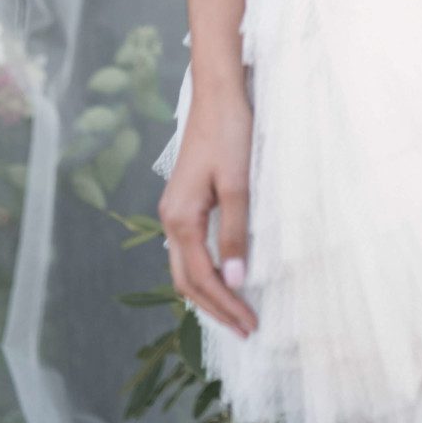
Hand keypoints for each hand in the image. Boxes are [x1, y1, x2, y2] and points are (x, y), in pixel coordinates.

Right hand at [158, 87, 259, 336]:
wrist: (218, 92)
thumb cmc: (230, 132)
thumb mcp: (239, 183)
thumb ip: (236, 233)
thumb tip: (236, 280)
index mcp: (180, 218)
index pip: (202, 278)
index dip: (226, 305)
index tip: (251, 325)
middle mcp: (170, 219)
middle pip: (187, 281)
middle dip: (215, 308)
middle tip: (245, 330)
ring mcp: (175, 210)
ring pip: (185, 267)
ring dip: (209, 293)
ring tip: (236, 313)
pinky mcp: (185, 202)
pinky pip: (191, 250)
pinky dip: (206, 272)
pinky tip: (225, 276)